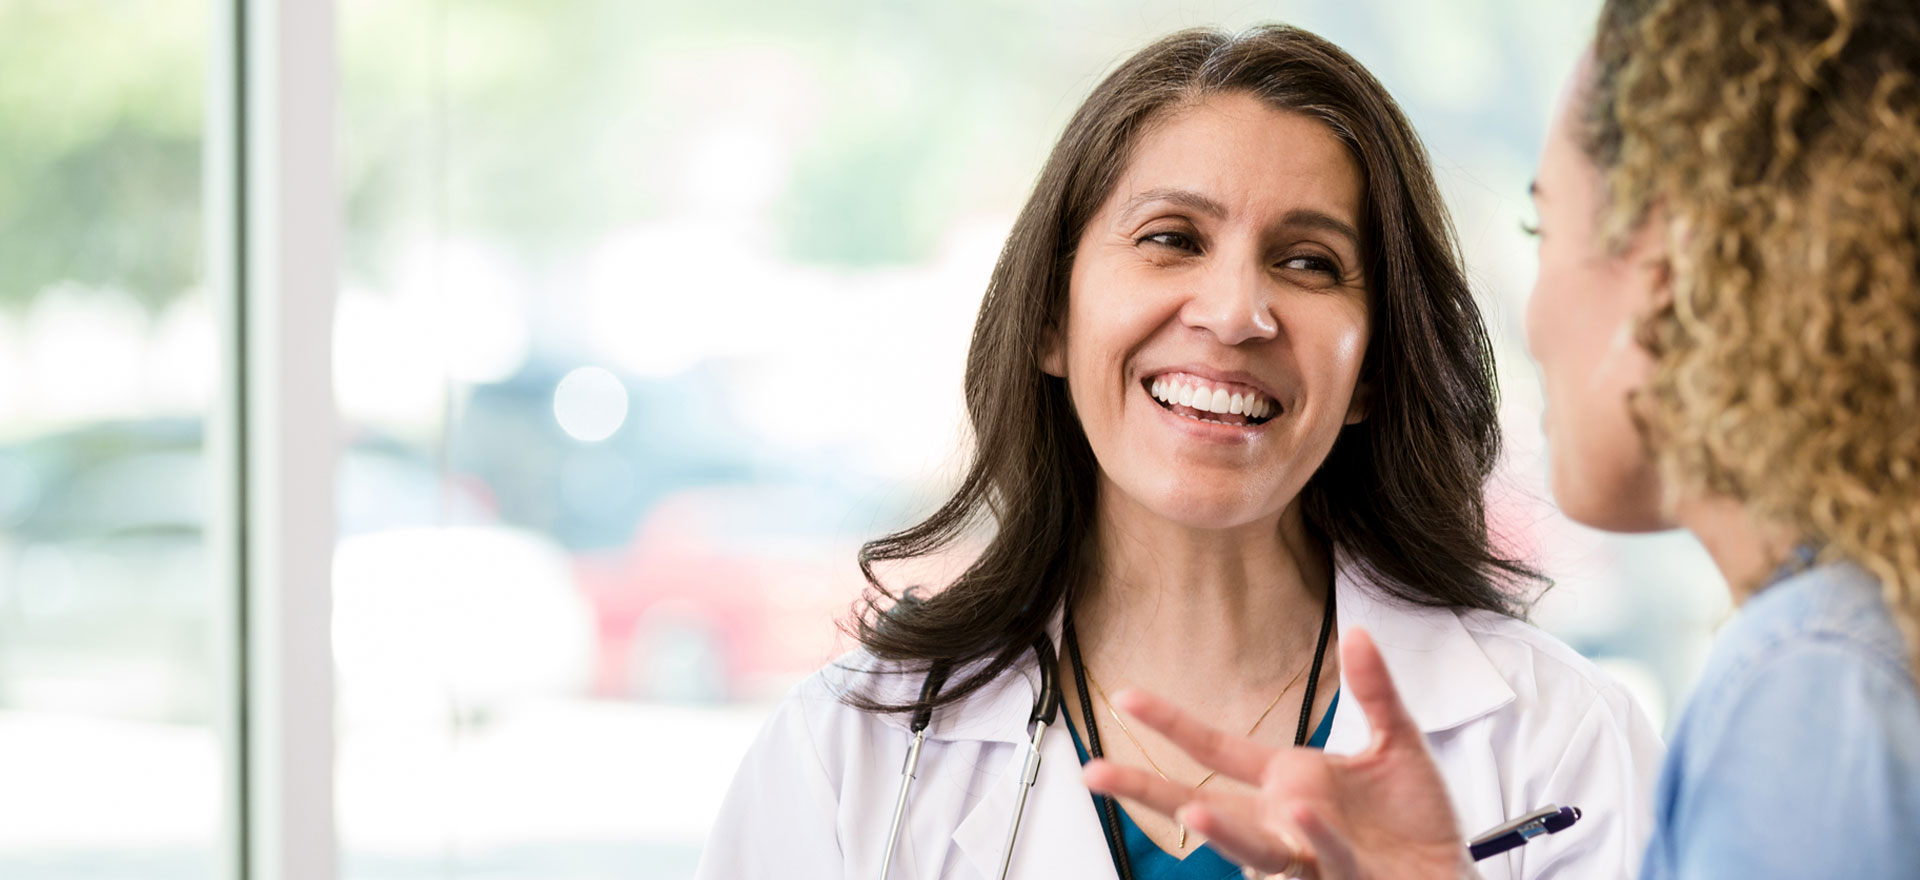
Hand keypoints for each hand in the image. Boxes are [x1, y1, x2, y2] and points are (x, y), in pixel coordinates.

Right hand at [1082, 628, 1474, 879]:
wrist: (1452, 873)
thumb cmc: (1417, 820)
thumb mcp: (1398, 741)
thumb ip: (1374, 691)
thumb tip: (1357, 633)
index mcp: (1287, 779)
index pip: (1215, 749)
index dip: (1171, 723)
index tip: (1125, 696)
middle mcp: (1283, 819)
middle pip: (1202, 804)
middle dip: (1147, 791)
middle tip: (1095, 772)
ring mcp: (1308, 854)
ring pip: (1253, 845)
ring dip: (1224, 830)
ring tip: (1192, 810)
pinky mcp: (1345, 878)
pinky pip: (1327, 858)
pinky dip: (1318, 838)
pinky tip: (1301, 813)